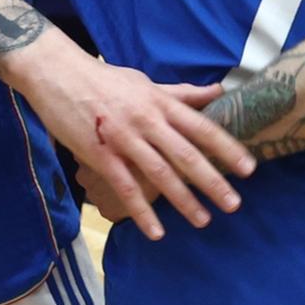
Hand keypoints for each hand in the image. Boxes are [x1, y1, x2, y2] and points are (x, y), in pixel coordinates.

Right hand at [16, 52, 250, 238]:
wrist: (56, 72)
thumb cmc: (102, 78)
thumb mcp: (145, 82)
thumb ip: (180, 93)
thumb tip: (217, 90)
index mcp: (160, 103)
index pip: (201, 127)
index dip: (227, 149)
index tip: (249, 169)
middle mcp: (147, 121)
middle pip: (187, 155)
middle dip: (213, 182)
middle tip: (234, 204)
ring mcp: (123, 139)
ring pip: (160, 174)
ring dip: (183, 201)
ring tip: (203, 221)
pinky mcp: (100, 155)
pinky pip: (125, 188)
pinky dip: (142, 212)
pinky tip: (156, 231)